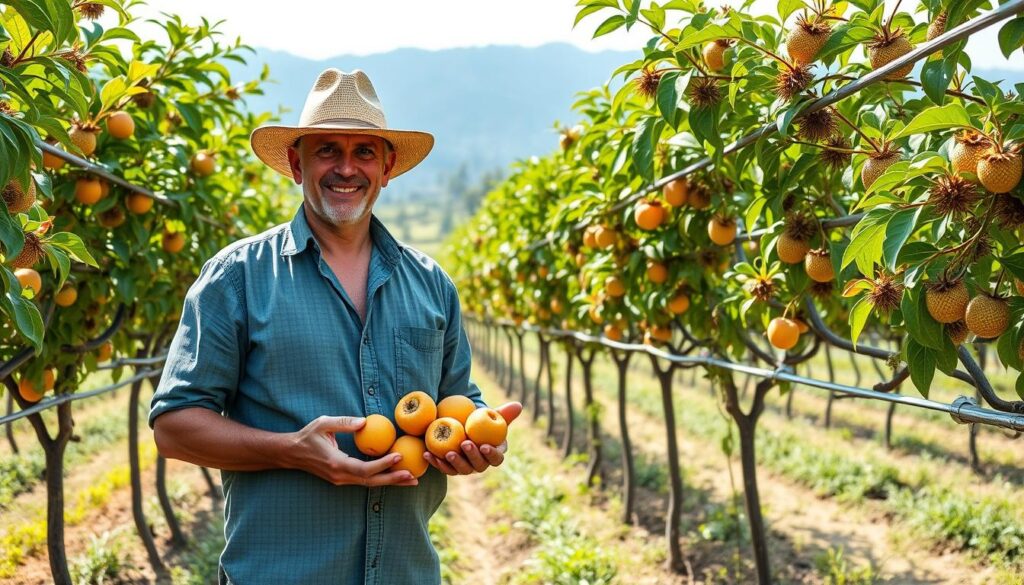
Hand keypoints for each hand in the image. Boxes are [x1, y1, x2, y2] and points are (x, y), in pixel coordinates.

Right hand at [288, 415, 417, 486]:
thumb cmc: (307, 436)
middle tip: (413, 476)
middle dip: (393, 479)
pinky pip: (364, 480)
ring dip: (390, 482)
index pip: (364, 468)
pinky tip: (394, 476)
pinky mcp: (342, 479)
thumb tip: (365, 421)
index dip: (383, 464)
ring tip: (411, 480)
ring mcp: (341, 480)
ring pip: (369, 483)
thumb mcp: (323, 424)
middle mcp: (340, 476)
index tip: (399, 456)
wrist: (291, 453)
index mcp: (336, 464)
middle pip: (371, 481)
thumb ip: (344, 423)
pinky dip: (380, 478)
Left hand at [424, 402, 521, 475]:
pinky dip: (436, 462)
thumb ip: (505, 413)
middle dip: (472, 456)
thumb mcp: (492, 415)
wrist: (463, 425)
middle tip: (465, 444)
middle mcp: (481, 463)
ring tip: (448, 452)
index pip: (497, 458)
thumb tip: (518, 405)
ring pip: (461, 469)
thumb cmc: (480, 420)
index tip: (484, 445)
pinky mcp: (451, 467)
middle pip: (479, 465)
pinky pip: (444, 467)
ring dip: (454, 463)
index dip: (491, 454)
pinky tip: (428, 454)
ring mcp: (466, 467)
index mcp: (494, 453)